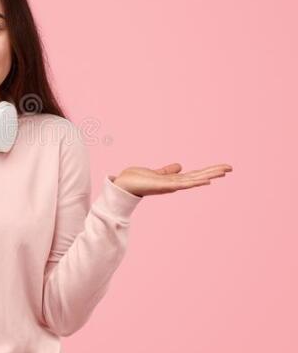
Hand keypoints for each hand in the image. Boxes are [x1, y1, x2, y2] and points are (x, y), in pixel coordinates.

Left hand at [110, 163, 232, 197]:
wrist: (122, 185)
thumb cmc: (136, 180)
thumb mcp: (155, 173)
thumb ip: (167, 171)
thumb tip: (180, 166)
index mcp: (173, 180)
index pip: (195, 175)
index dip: (208, 171)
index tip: (222, 168)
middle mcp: (174, 184)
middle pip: (198, 177)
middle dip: (214, 172)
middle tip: (230, 167)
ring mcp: (170, 186)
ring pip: (194, 180)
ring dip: (209, 175)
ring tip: (223, 171)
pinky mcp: (164, 186)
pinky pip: (183, 184)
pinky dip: (195, 182)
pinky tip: (206, 181)